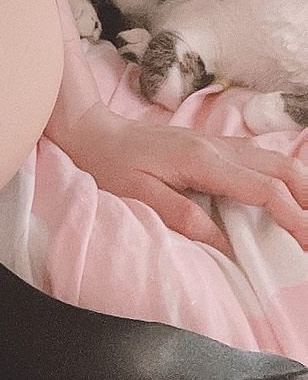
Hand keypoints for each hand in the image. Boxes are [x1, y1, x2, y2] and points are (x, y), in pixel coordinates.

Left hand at [54, 102, 307, 254]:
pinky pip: (260, 158)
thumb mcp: (139, 196)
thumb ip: (184, 219)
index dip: (295, 218)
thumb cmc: (111, 165)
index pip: (265, 190)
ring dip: (300, 189)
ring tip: (305, 222)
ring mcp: (217, 142)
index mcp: (202, 160)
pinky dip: (282, 179)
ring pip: (276, 160)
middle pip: (283, 168)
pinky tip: (285, 199)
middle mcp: (217, 146)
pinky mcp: (214, 145)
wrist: (93, 131)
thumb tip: (226, 247)